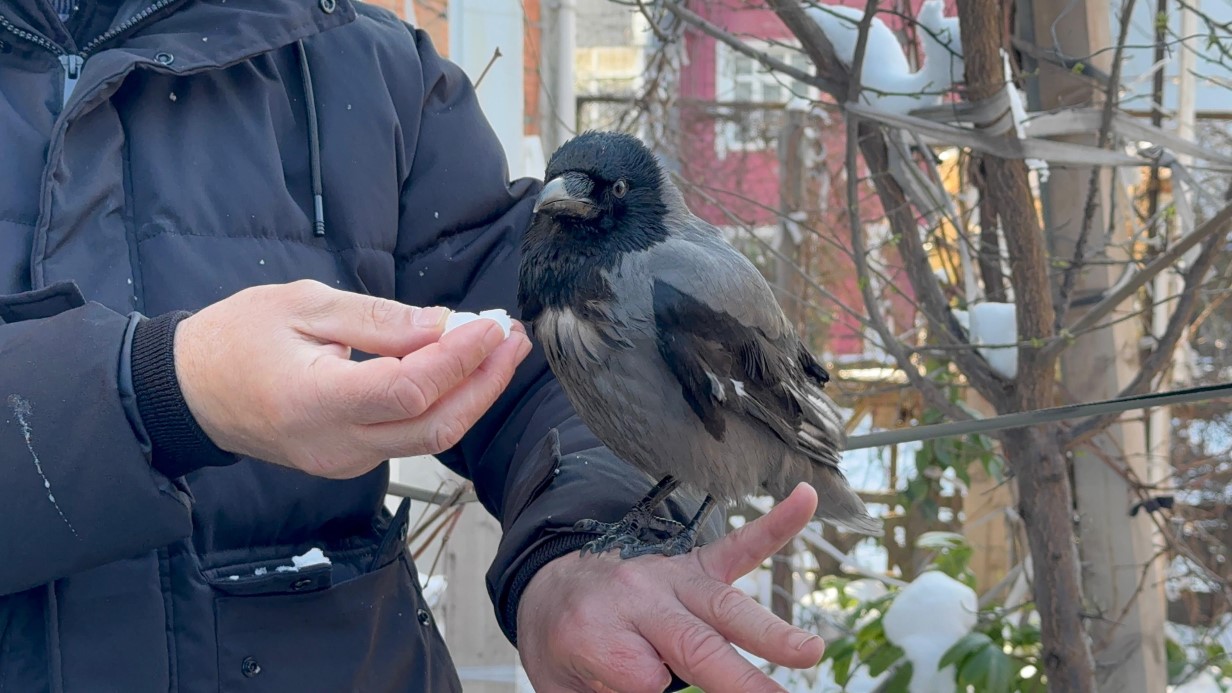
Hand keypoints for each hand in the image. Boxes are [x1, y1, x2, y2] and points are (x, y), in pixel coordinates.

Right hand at [174, 279, 530, 477]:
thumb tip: (442, 325)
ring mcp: (344, 460)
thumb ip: (376, 320)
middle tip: (513, 338)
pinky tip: (459, 369)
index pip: (408, 390)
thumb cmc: (237, 339)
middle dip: (484, 382)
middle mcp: (334, 444)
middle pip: (433, 426)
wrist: (191, 392)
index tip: (490, 325)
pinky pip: (409, 437)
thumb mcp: (302, 306)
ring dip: (472, 394)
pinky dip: (442, 403)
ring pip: (428, 437)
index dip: (458, 359)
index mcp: (314, 401)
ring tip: (499, 349)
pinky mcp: (350, 461)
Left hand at [517, 484, 824, 692]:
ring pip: (725, 607)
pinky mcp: (693, 564)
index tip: (646, 682)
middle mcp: (634, 598)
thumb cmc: (563, 649)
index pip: (643, 677)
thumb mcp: (564, 687)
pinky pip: (736, 547)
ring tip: (809, 652)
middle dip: (740, 680)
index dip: (650, 686)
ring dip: (770, 632)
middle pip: (693, 643)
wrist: (550, 591)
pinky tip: (804, 501)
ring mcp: (667, 577)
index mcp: (592, 631)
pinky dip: (774, 525)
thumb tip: (659, 686)